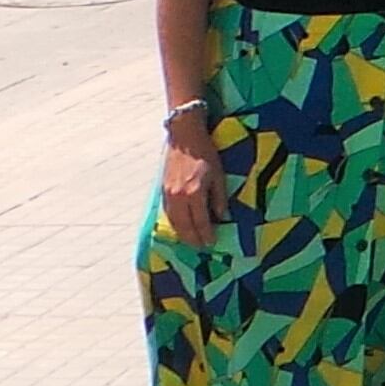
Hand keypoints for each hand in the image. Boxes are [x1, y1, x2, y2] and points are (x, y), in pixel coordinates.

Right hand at [157, 118, 216, 247]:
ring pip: (174, 222)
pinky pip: (168, 214)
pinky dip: (174, 224)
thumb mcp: (219, 175)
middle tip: (201, 247)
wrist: (184, 138)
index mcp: (194, 193)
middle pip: (184, 227)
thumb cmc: (206, 154)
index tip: (211, 243)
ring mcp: (168, 194)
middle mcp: (179, 197)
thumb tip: (221, 217)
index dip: (206, 235)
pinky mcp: (163, 191)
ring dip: (182, 235)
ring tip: (191, 241)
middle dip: (193, 239)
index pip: (200, 222)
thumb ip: (219, 198)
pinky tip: (181, 227)